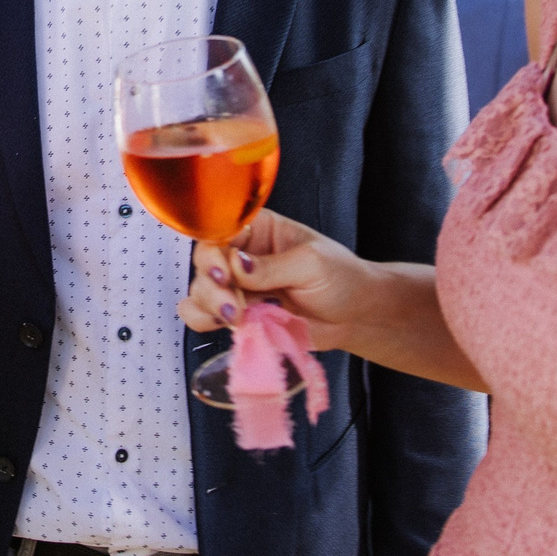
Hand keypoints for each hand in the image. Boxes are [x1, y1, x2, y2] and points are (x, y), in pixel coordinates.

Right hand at [176, 210, 392, 353]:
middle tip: (234, 308)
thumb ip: (272, 267)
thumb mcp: (312, 264)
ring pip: (199, 291)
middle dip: (213, 288)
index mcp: (257, 228)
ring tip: (237, 319)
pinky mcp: (239, 314)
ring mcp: (238, 286)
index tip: (222, 274)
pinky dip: (207, 323)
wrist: (357, 315)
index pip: (219, 231)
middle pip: (203, 263)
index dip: (212, 252)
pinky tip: (232, 327)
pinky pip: (204, 317)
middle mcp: (241, 254)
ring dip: (209, 307)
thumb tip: (236, 267)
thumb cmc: (342, 278)